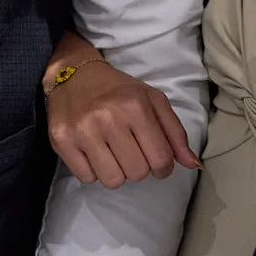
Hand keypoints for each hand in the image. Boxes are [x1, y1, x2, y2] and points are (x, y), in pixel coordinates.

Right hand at [45, 59, 198, 187]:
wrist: (73, 74)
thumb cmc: (118, 90)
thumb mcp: (153, 100)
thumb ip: (175, 132)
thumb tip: (193, 164)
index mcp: (136, 106)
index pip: (161, 159)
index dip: (163, 166)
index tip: (156, 159)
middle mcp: (109, 118)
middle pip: (137, 173)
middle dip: (138, 167)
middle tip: (130, 150)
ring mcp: (83, 131)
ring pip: (112, 181)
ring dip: (116, 172)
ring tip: (111, 152)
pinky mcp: (61, 141)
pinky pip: (87, 179)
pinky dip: (93, 171)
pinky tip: (93, 151)